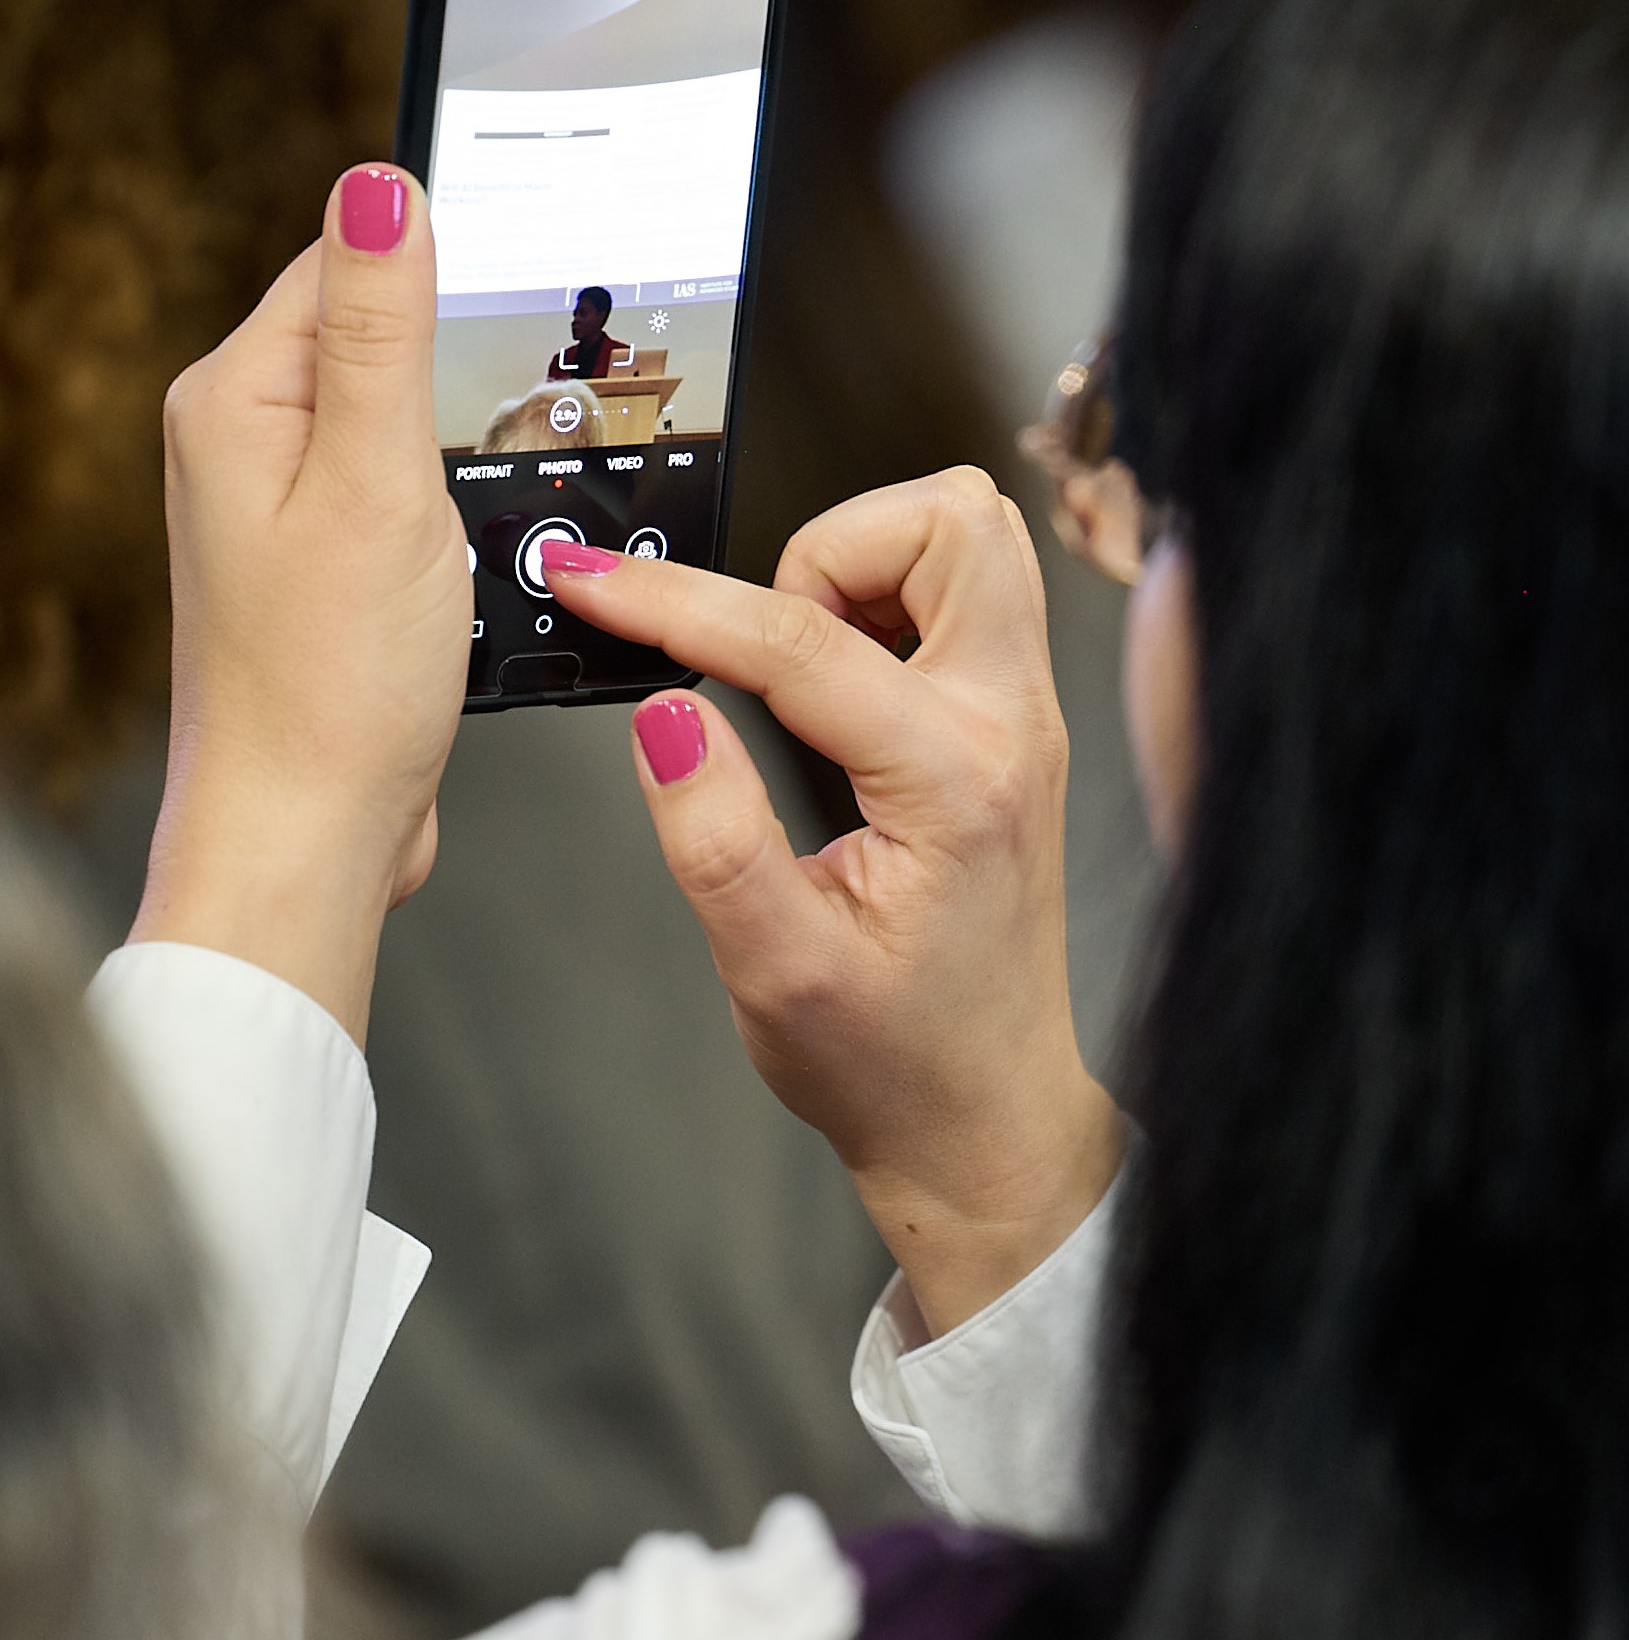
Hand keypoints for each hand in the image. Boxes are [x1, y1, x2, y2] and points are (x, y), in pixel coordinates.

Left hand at [131, 167, 469, 1042]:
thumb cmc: (333, 684)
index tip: (524, 305)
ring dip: (458, 446)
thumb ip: (382, 329)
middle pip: (375, 336)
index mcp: (236, 398)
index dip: (447, 271)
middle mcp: (240, 442)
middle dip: (458, 369)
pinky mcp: (323, 564)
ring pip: (397, 416)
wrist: (312, 834)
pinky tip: (472, 552)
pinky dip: (450, 506)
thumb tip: (380, 186)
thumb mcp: (378, 481)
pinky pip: (400, 487)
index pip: (346, 263)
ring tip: (481, 506)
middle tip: (512, 431)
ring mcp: (279, 506)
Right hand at [541, 470, 1122, 1335]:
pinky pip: (972, 596)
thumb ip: (715, 836)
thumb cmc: (897, 1062)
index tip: (591, 585)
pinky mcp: (1015, 724)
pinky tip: (838, 686)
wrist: (986, 1117)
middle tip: (761, 635)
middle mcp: (1013, 726)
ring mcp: (1026, 718)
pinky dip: (893, 600)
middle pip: (955, 523)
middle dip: (831, 543)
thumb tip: (664, 713)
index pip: (803, 641)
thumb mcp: (776, 970)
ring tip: (798, 663)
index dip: (676, 603)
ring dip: (869, 565)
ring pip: (975, 542)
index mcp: (956, 782)